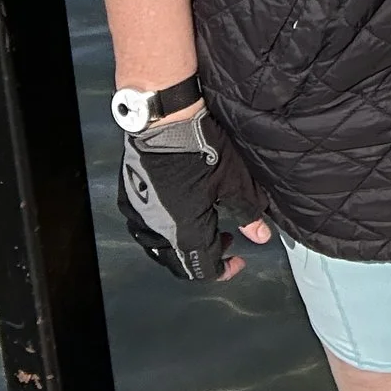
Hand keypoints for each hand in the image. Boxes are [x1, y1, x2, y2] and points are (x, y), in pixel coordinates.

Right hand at [117, 103, 272, 282]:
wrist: (165, 120)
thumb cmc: (202, 148)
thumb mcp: (234, 181)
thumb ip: (248, 212)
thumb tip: (261, 236)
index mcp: (185, 231)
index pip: (203, 269)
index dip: (224, 271)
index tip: (238, 261)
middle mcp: (157, 230)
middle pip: (179, 262)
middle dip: (204, 258)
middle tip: (225, 241)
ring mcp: (139, 215)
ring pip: (159, 248)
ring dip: (183, 245)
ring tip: (203, 226)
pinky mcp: (129, 198)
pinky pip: (144, 227)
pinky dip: (163, 230)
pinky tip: (177, 212)